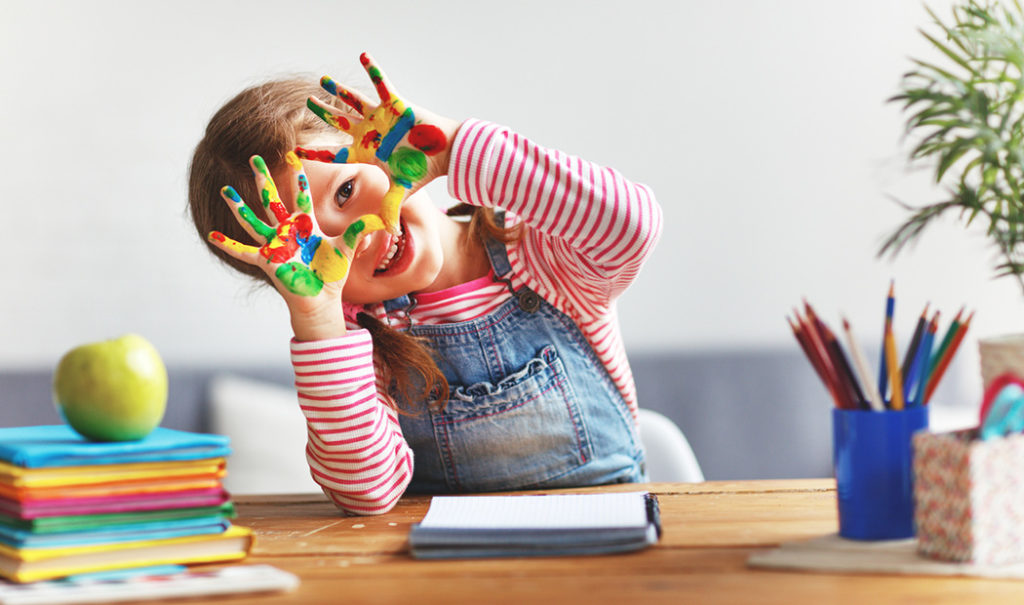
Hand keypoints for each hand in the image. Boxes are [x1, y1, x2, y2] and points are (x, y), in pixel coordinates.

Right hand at [208, 152, 383, 335]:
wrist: (322, 299)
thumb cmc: (331, 275)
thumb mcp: (347, 248)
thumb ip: (361, 231)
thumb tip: (384, 220)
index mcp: (306, 226)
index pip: (302, 197)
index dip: (299, 179)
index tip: (294, 158)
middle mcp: (288, 232)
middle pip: (273, 200)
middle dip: (264, 179)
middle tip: (254, 158)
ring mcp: (275, 245)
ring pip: (253, 220)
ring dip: (239, 206)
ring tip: (225, 190)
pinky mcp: (267, 261)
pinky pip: (243, 251)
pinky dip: (228, 244)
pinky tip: (212, 236)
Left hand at [300, 52, 460, 232]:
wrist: (445, 153)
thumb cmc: (423, 170)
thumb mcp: (402, 190)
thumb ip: (390, 208)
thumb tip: (388, 234)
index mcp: (366, 152)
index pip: (334, 153)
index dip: (314, 153)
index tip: (293, 152)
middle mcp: (369, 132)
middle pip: (338, 122)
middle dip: (322, 113)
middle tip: (307, 103)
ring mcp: (380, 116)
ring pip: (353, 100)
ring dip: (338, 90)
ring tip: (323, 81)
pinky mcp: (395, 103)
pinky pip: (381, 83)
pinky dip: (373, 69)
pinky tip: (362, 54)